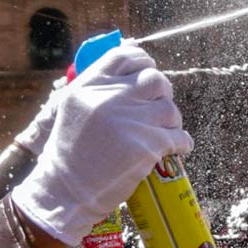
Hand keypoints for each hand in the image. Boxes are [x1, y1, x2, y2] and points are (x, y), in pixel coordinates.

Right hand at [13, 44, 191, 246]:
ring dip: (171, 121)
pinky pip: (179, 137)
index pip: (125, 56)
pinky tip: (176, 149)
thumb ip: (97, 87)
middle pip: (155, 79)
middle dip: (161, 94)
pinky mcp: (147, 145)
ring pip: (170, 109)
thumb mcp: (71, 108)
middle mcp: (111, 97)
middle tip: (156, 110)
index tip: (147, 73)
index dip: (142, 62)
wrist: (65, 191)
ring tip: (164, 133)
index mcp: (89, 85)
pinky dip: (182, 143)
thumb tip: (129, 64)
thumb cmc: (68, 153)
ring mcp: (131, 120)